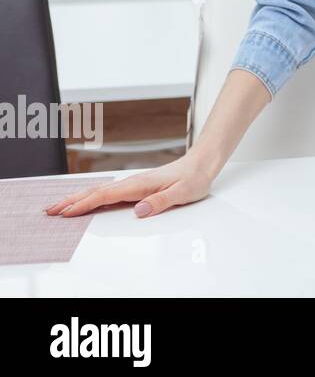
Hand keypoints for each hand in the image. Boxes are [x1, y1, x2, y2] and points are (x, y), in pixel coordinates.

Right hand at [43, 151, 217, 218]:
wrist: (202, 163)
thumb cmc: (194, 178)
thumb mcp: (182, 193)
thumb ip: (160, 201)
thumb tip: (138, 211)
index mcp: (140, 184)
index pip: (106, 196)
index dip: (85, 204)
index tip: (66, 213)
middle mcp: (132, 182)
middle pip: (96, 192)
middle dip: (71, 201)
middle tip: (49, 211)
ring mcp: (133, 183)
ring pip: (99, 190)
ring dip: (78, 198)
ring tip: (59, 206)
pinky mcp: (136, 186)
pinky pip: (108, 192)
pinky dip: (91, 196)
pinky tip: (85, 201)